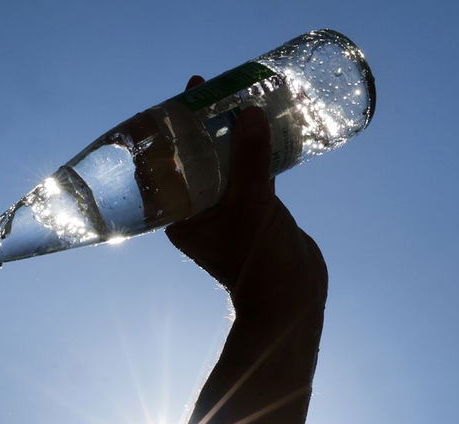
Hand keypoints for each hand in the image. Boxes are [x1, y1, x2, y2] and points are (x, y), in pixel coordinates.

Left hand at [165, 76, 326, 316]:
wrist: (293, 299)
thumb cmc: (260, 260)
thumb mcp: (253, 204)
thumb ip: (250, 159)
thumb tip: (247, 113)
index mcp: (180, 218)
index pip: (166, 166)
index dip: (172, 131)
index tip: (181, 98)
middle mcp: (198, 214)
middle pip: (194, 160)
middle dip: (201, 126)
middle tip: (210, 90)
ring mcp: (226, 213)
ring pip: (223, 165)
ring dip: (229, 136)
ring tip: (238, 99)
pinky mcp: (254, 212)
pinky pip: (249, 173)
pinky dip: (254, 152)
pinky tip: (263, 127)